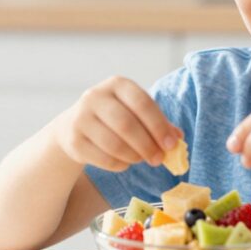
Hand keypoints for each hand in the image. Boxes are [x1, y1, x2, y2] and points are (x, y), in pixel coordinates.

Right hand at [54, 76, 181, 171]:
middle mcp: (96, 96)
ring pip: (114, 144)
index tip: (172, 144)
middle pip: (126, 125)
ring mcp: (81, 118)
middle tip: (159, 159)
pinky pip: (103, 159)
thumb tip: (177, 138)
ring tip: (141, 159)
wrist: (73, 126)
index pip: (142, 103)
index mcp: (117, 84)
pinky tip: (124, 163)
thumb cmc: (114, 118)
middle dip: (147, 145)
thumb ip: (158, 123)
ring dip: (134, 157)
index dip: (159, 126)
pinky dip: (119, 165)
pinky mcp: (73, 140)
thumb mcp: (135, 112)